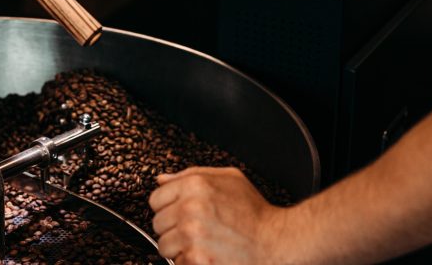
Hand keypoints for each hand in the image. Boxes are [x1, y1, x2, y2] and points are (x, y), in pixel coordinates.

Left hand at [149, 167, 288, 264]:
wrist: (276, 242)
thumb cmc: (254, 212)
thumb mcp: (228, 178)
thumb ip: (191, 174)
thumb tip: (161, 179)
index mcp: (195, 185)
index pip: (155, 198)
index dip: (167, 206)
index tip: (179, 213)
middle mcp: (190, 209)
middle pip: (157, 223)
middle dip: (173, 227)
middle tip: (195, 229)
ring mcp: (192, 236)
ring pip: (164, 245)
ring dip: (179, 247)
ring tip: (201, 243)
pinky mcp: (197, 260)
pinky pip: (178, 262)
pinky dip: (189, 261)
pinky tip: (207, 254)